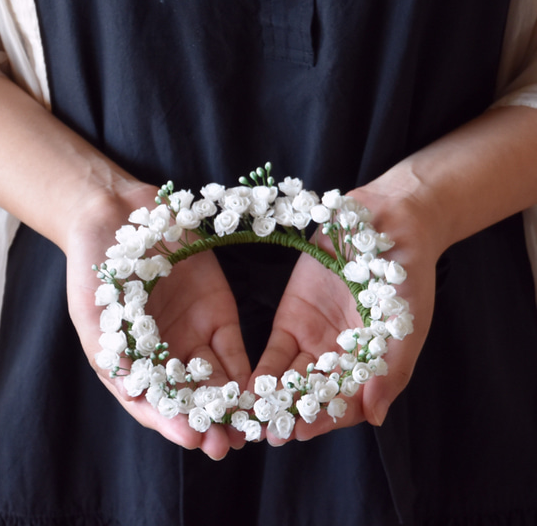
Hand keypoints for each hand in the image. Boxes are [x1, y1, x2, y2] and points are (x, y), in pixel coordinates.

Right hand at [64, 183, 250, 458]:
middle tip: (227, 444)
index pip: (155, 405)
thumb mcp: (96, 318)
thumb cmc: (95, 269)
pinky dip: (245, 372)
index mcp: (134, 365)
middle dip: (208, 422)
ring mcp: (193, 335)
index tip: (192, 438)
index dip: (173, 423)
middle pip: (190, 398)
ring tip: (248, 426)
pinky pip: (234, 350)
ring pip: (217, 380)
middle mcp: (165, 356)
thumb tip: (139, 399)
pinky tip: (256, 389)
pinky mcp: (219, 314)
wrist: (118, 216)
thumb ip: (118, 357)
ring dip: (232, 405)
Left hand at [250, 190, 438, 444]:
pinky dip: (264, 370)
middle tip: (271, 432)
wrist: (387, 224)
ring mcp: (314, 340)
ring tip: (255, 417)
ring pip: (292, 379)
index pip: (346, 403)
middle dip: (294, 415)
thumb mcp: (405, 325)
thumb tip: (376, 418)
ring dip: (275, 399)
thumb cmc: (407, 277)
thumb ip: (389, 370)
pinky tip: (250, 385)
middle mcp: (340, 359)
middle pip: (315, 396)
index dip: (325, 419)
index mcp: (370, 367)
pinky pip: (275, 352)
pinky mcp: (291, 318)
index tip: (303, 432)